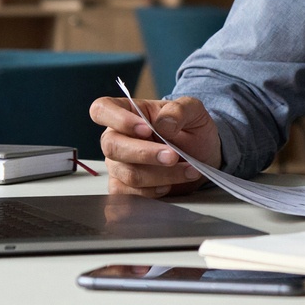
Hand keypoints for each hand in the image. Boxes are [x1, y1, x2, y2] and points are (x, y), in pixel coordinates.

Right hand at [89, 95, 220, 196]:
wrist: (203, 156)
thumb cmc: (193, 130)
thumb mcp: (194, 110)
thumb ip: (179, 110)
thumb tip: (164, 124)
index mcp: (129, 113)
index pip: (102, 109)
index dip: (118, 119)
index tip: (146, 129)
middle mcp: (117, 138)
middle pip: (112, 146)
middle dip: (146, 154)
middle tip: (173, 156)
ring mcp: (118, 164)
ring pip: (127, 173)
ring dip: (161, 175)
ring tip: (188, 170)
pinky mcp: (123, 186)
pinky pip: (128, 194)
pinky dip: (154, 192)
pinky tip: (170, 185)